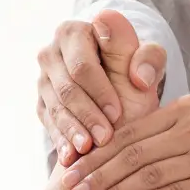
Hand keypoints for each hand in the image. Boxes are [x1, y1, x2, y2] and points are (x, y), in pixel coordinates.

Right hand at [37, 13, 166, 165]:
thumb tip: (137, 70)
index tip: (117, 114)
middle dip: (86, 115)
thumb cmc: (135, 77)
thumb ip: (148, 59)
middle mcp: (52, 52)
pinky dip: (61, 140)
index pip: (82, 65)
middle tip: (105, 139)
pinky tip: (71, 157)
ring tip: (87, 151)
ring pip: (55, 107)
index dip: (100, 91)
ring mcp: (43, 78)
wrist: (121, 97)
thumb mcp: (147, 66)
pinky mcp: (41, 102)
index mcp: (74, 32)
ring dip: (72, 131)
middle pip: (66, 88)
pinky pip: (49, 123)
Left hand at [61, 94, 189, 189]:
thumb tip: (127, 144)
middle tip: (70, 189)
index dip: (97, 150)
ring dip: (114, 189)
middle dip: (97, 171)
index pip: (129, 131)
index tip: (72, 165)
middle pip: (132, 152)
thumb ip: (168, 126)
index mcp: (182, 110)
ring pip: (149, 172)